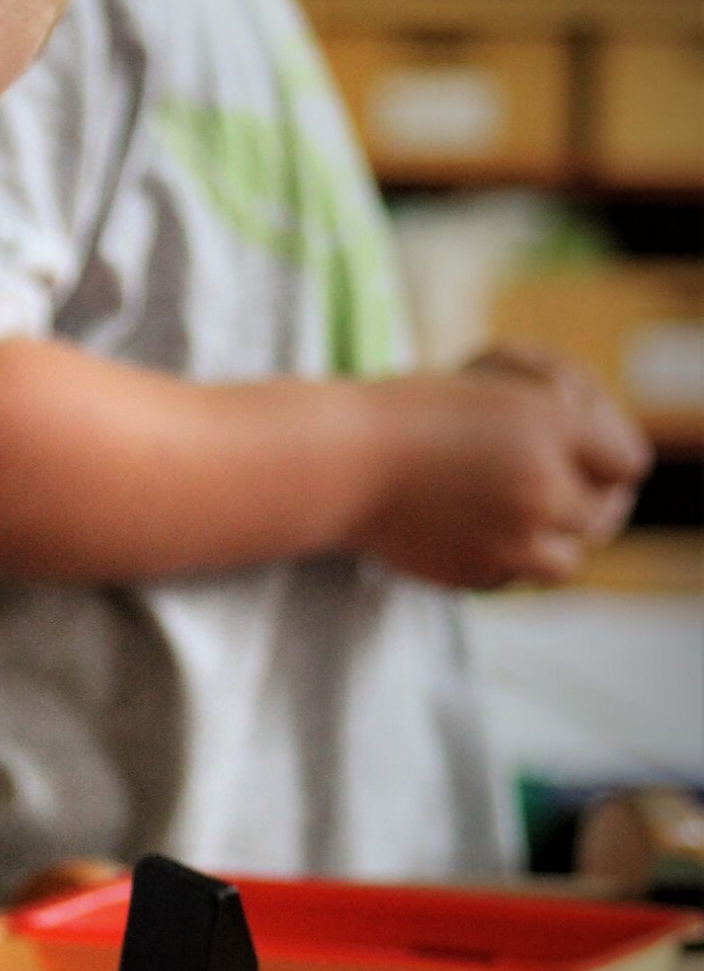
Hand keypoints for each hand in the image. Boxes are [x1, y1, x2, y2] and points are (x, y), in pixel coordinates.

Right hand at [352, 359, 649, 588]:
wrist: (343, 461)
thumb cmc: (406, 415)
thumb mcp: (490, 392)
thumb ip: (549, 430)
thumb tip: (597, 469)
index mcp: (551, 425)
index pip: (626, 462)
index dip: (612, 465)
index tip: (597, 467)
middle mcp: (543, 483)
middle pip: (601, 514)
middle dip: (587, 505)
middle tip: (572, 499)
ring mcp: (513, 537)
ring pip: (569, 560)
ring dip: (555, 545)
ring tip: (534, 530)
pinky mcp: (479, 573)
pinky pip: (516, 578)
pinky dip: (509, 564)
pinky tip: (486, 539)